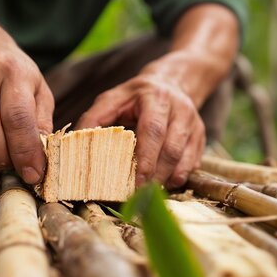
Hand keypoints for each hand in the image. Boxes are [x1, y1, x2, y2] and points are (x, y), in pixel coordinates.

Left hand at [76, 67, 204, 188]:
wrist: (172, 82)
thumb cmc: (135, 96)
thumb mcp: (112, 99)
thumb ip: (94, 118)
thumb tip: (74, 142)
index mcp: (155, 98)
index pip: (152, 131)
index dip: (145, 159)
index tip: (136, 183)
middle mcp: (179, 109)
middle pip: (171, 148)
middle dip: (156, 175)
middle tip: (141, 195)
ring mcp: (194, 123)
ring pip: (184, 158)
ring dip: (168, 179)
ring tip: (152, 193)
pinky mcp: (201, 136)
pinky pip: (194, 161)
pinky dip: (181, 176)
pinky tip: (166, 184)